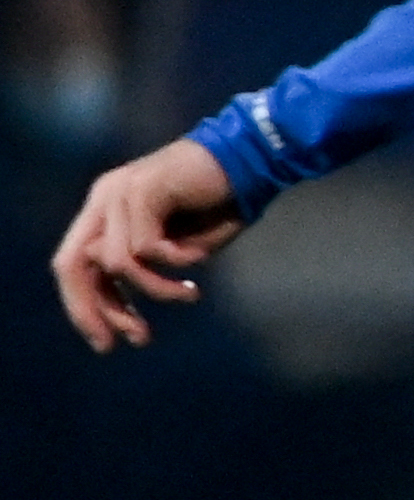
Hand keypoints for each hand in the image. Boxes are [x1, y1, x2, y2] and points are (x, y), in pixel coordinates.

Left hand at [51, 137, 243, 352]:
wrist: (255, 157)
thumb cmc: (225, 202)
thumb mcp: (177, 244)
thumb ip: (143, 264)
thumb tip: (115, 292)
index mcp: (107, 209)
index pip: (74, 265)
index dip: (85, 307)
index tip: (110, 342)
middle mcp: (104, 197)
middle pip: (71, 264)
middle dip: (93, 309)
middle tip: (133, 338)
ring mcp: (120, 191)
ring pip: (115, 262)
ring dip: (156, 288)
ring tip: (190, 296)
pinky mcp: (143, 190)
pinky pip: (145, 247)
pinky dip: (175, 261)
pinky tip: (199, 256)